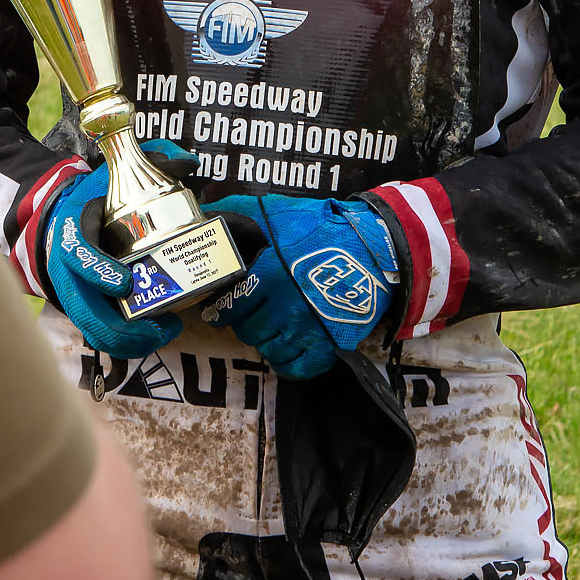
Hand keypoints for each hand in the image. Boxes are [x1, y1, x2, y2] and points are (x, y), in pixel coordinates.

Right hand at [38, 141, 194, 360]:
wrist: (60, 218)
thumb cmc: (95, 197)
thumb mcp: (115, 173)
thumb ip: (153, 160)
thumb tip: (187, 163)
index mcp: (72, 231)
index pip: (78, 255)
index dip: (99, 271)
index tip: (126, 283)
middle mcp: (66, 269)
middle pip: (85, 309)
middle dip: (122, 326)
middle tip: (163, 324)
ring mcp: (73, 294)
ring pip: (93, 331)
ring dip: (128, 342)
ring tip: (165, 332)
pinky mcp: (83, 310)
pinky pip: (100, 336)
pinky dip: (125, 344)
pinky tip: (153, 337)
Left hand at [199, 194, 399, 380]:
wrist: (375, 249)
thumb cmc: (323, 228)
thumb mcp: (278, 212)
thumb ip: (237, 211)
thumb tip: (205, 211)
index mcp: (270, 274)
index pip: (230, 306)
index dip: (222, 309)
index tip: (221, 307)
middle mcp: (286, 306)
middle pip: (247, 330)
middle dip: (244, 321)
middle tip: (251, 312)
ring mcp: (307, 329)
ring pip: (268, 349)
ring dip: (265, 339)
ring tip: (270, 325)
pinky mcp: (328, 345)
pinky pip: (294, 368)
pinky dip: (286, 361)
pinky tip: (286, 346)